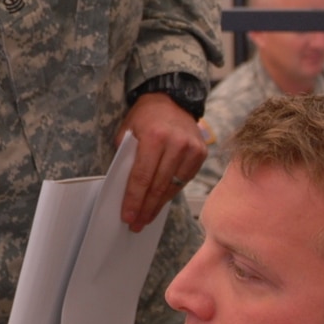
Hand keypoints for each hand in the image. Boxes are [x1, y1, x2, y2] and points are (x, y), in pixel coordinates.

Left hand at [117, 93, 206, 230]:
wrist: (172, 99)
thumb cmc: (145, 117)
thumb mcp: (128, 130)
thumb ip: (126, 156)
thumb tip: (122, 187)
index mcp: (154, 137)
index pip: (142, 176)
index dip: (134, 199)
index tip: (127, 216)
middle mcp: (176, 144)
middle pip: (158, 186)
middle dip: (145, 208)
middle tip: (136, 224)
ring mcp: (191, 149)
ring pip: (172, 186)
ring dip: (158, 205)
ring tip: (146, 218)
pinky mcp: (200, 154)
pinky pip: (184, 180)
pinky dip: (170, 192)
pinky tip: (160, 201)